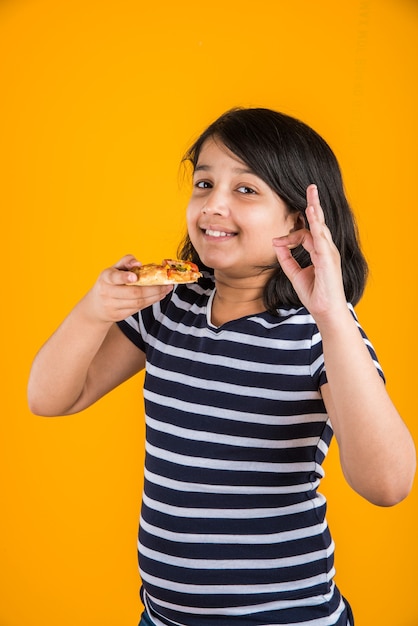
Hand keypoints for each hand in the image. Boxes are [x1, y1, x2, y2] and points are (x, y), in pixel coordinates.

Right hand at [84, 254, 172, 323]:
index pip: (114, 277)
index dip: (124, 277)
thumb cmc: (108, 283)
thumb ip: (126, 262)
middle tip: (166, 284)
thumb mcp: (113, 269)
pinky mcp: (120, 315)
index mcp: (106, 278)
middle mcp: (108, 293)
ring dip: (155, 296)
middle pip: (133, 293)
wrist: (96, 307)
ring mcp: (113, 306)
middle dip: (153, 289)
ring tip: (166, 289)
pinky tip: (159, 296)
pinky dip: (151, 302)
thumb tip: (138, 263)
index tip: (134, 277)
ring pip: (138, 302)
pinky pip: (138, 309)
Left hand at [272, 185, 346, 321]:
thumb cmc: (314, 293)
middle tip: (311, 186)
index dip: (290, 236)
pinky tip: (312, 213)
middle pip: (318, 222)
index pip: (305, 234)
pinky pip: (321, 237)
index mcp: (319, 251)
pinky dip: (316, 224)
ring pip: (320, 226)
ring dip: (315, 209)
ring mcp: (329, 252)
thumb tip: (276, 243)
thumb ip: (286, 258)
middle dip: (314, 204)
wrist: (325, 310)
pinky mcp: (328, 258)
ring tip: (311, 194)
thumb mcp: (295, 273)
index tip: (278, 243)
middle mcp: (326, 249)